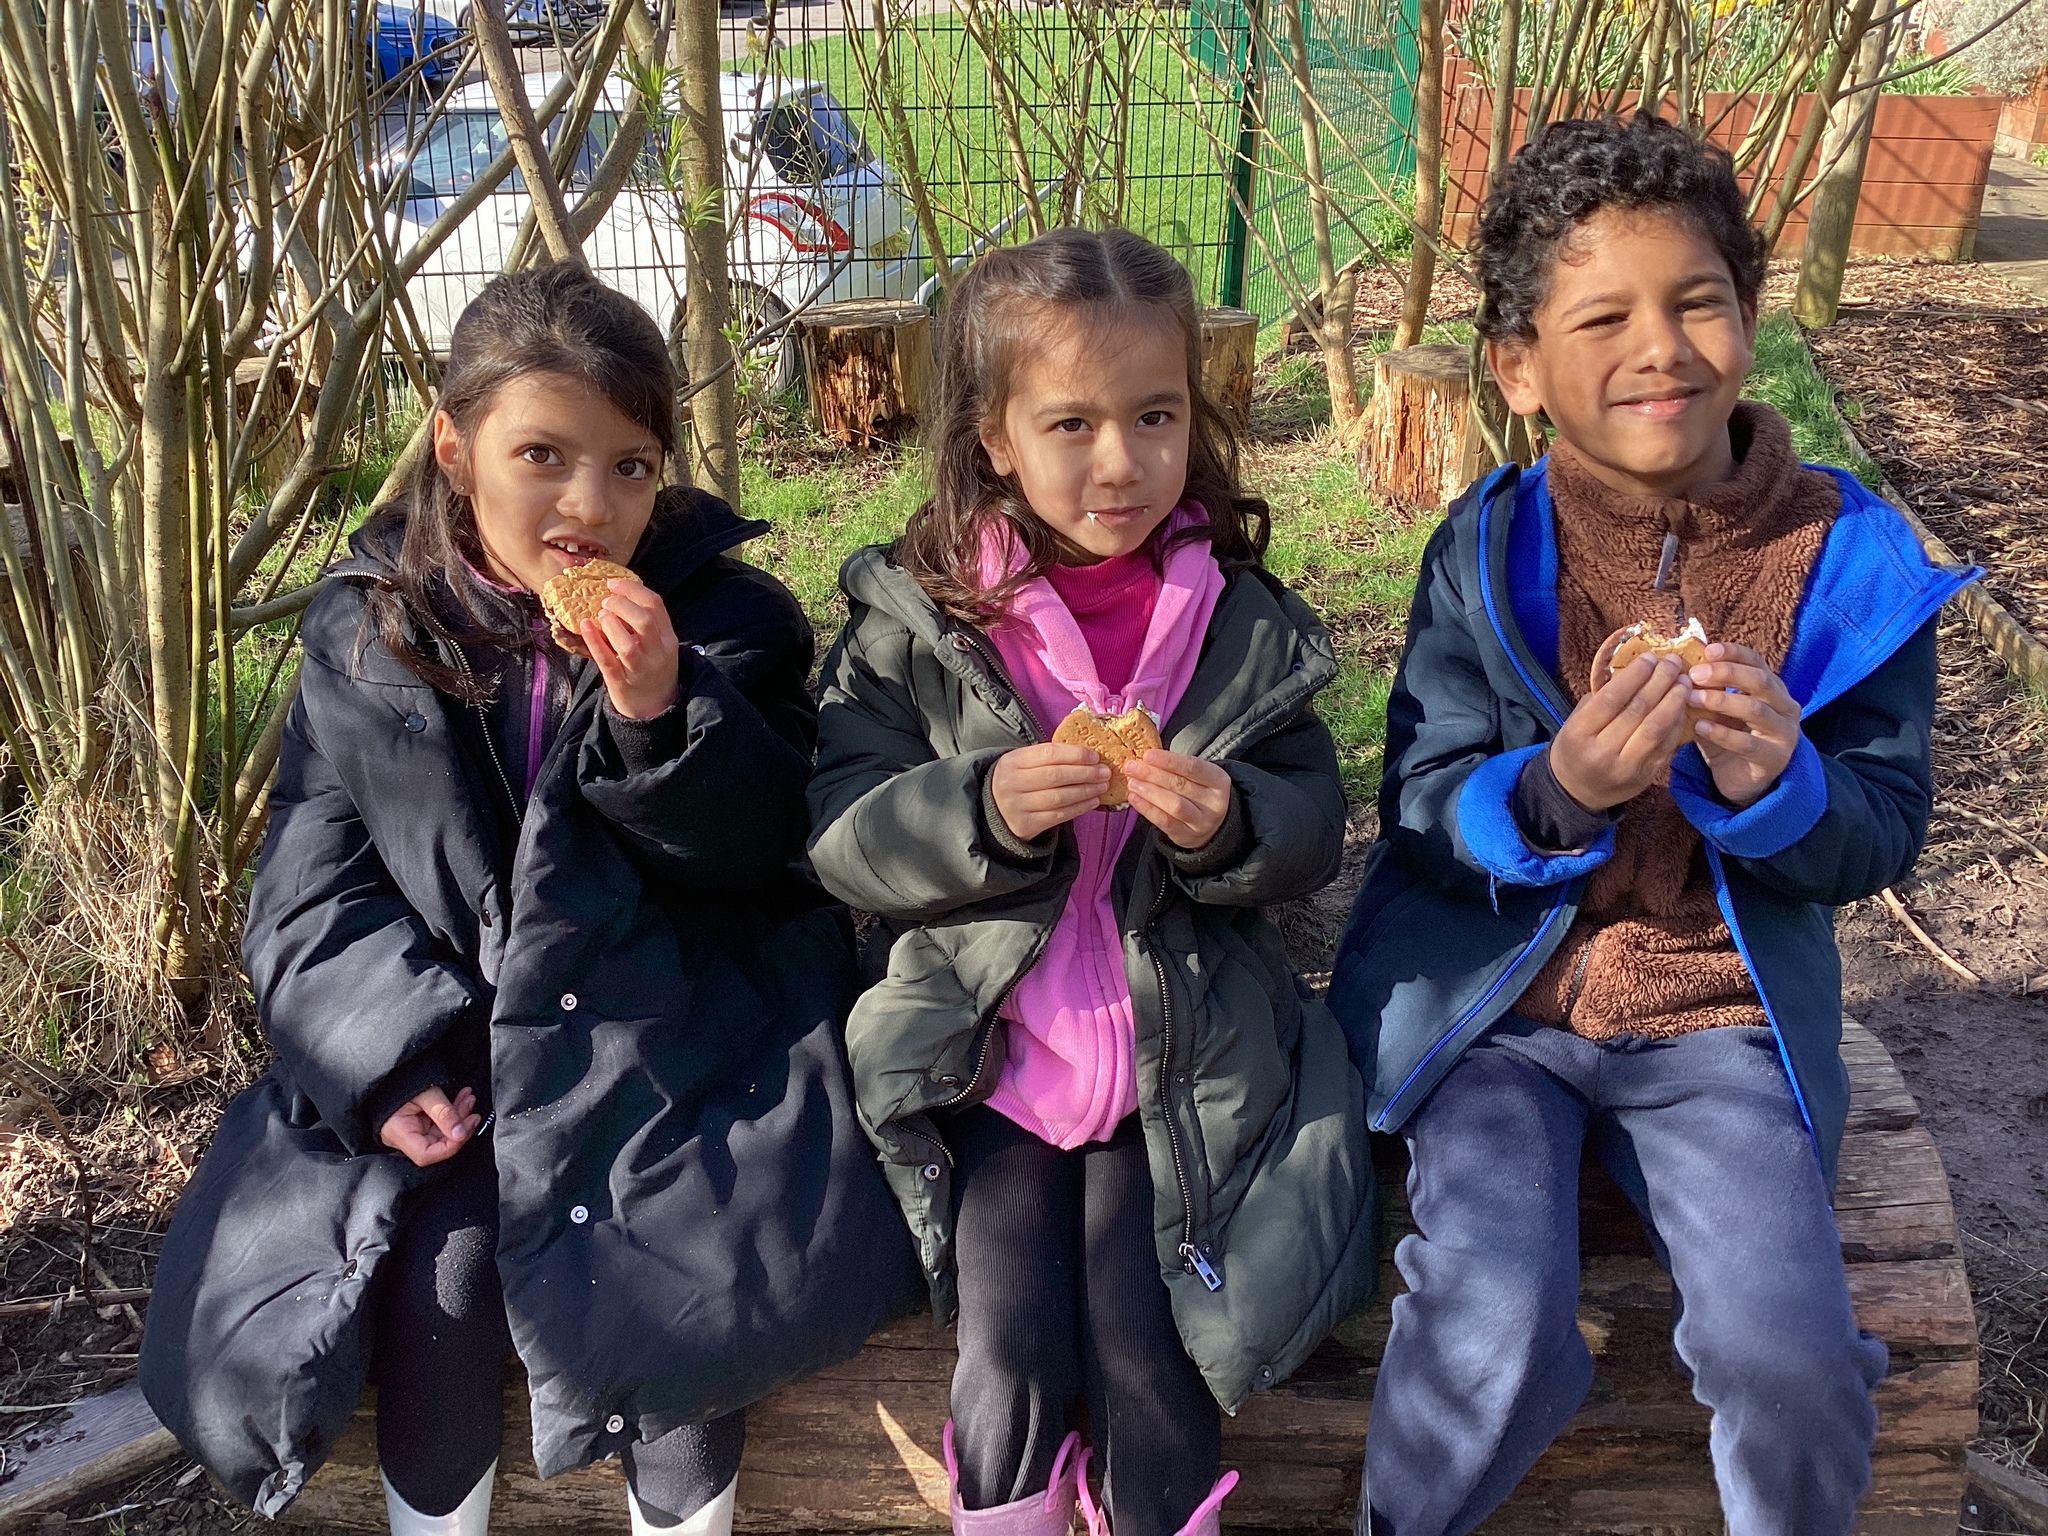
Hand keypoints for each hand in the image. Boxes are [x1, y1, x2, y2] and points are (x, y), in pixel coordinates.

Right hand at [379, 1085, 480, 1167]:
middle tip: (472, 1112)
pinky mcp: (422, 1122)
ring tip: (468, 1099)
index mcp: (398, 1133)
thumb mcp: (425, 1092)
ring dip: (460, 1118)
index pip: (425, 1154)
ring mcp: (414, 1130)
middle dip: (459, 1129)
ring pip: (443, 1133)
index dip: (449, 1147)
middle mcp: (405, 1136)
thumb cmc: (402, 1079)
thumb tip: (461, 1134)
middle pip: (438, 1144)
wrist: (395, 1068)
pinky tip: (463, 1099)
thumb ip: (443, 1113)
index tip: (465, 1130)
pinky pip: (442, 1124)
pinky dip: (454, 1113)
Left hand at [582, 577, 680, 720]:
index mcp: (668, 638)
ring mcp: (640, 669)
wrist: (654, 706)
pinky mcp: (621, 682)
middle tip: (606, 602)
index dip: (632, 589)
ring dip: (610, 624)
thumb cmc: (652, 667)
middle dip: (621, 605)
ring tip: (600, 617)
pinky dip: (594, 641)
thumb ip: (647, 622)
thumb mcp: (659, 643)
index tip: (613, 584)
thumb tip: (619, 594)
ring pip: (627, 644)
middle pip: (644, 621)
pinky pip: (606, 660)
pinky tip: (585, 626)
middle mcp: (657, 652)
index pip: (655, 605)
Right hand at [990, 744, 1110, 841]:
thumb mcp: (1023, 763)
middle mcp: (1013, 783)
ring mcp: (1018, 805)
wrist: (994, 810)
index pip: (1049, 753)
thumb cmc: (1018, 781)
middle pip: (1055, 776)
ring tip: (1102, 787)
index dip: (1075, 754)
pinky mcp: (1026, 824)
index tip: (1095, 756)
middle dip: (1085, 773)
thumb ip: (1048, 757)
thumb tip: (1088, 755)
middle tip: (1105, 772)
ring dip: (1086, 791)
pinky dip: (1079, 808)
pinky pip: (1058, 815)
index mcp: (1013, 761)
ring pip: (1059, 797)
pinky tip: (1092, 801)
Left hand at [1123, 750, 1232, 849]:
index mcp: (1219, 781)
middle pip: (1180, 785)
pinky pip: (1165, 822)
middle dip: (1152, 774)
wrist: (1212, 826)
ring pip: (1174, 804)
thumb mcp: (1198, 777)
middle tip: (1132, 767)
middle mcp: (1214, 802)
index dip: (1169, 760)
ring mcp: (1201, 822)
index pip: (1193, 767)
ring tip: (1132, 782)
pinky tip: (1134, 798)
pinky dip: (1147, 809)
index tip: (1147, 755)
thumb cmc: (1198, 793)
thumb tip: (1145, 759)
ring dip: (1149, 792)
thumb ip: (1177, 767)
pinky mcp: (1186, 835)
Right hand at [1549, 652, 1693, 811]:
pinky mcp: (1645, 777)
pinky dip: (1677, 722)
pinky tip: (1682, 705)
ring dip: (1674, 700)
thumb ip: (1601, 700)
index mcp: (1579, 734)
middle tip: (1673, 662)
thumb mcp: (1575, 722)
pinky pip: (1667, 745)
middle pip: (1637, 710)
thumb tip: (1636, 672)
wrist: (1576, 792)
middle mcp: (1602, 752)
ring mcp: (1626, 767)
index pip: (1611, 699)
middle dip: (1659, 681)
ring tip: (1684, 681)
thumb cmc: (1576, 747)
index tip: (1650, 657)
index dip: (1635, 675)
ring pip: (1656, 728)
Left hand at [1685, 642, 1801, 807]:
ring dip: (1721, 701)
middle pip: (1760, 681)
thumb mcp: (1717, 710)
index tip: (1707, 649)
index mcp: (1772, 688)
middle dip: (1727, 673)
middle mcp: (1785, 706)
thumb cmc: (1728, 737)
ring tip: (1691, 698)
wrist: (1740, 779)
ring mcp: (1784, 733)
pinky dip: (1722, 733)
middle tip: (1696, 673)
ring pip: (1756, 710)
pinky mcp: (1775, 758)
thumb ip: (1706, 689)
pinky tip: (1699, 727)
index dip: (1733, 653)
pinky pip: (1748, 744)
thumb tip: (1678, 666)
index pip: (1757, 662)